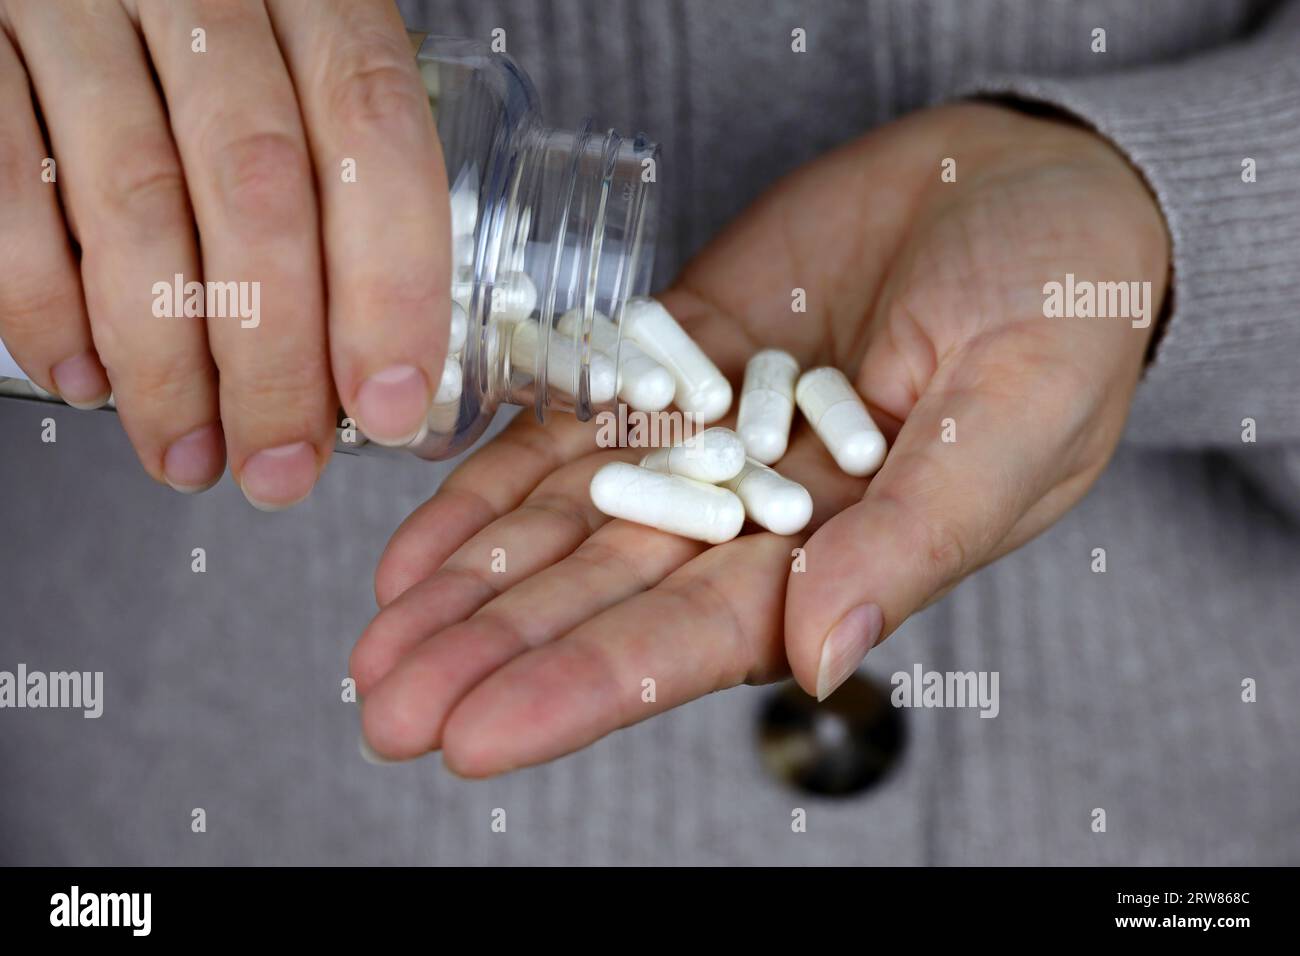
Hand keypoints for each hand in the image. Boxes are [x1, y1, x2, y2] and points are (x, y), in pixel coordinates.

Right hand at [0, 0, 448, 507]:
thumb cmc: (218, 37)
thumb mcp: (301, 74)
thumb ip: (340, 180)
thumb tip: (373, 366)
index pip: (374, 134)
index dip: (389, 283)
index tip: (388, 401)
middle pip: (258, 185)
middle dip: (275, 357)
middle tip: (282, 462)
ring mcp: (75, 5)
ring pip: (135, 202)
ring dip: (165, 362)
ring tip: (191, 451)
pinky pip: (6, 189)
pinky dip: (46, 305)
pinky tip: (88, 380)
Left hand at [353, 102, 1168, 774]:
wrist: (1027, 185)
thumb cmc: (1063, 303)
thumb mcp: (1019, 412)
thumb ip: (918, 536)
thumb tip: (820, 659)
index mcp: (845, 556)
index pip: (695, 639)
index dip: (583, 687)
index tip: (476, 733)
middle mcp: (756, 515)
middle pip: (605, 598)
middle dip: (495, 654)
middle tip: (388, 709)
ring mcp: (704, 437)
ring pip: (570, 526)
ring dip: (471, 584)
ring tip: (376, 639)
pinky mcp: (672, 359)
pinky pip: (571, 431)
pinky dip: (497, 483)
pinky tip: (422, 542)